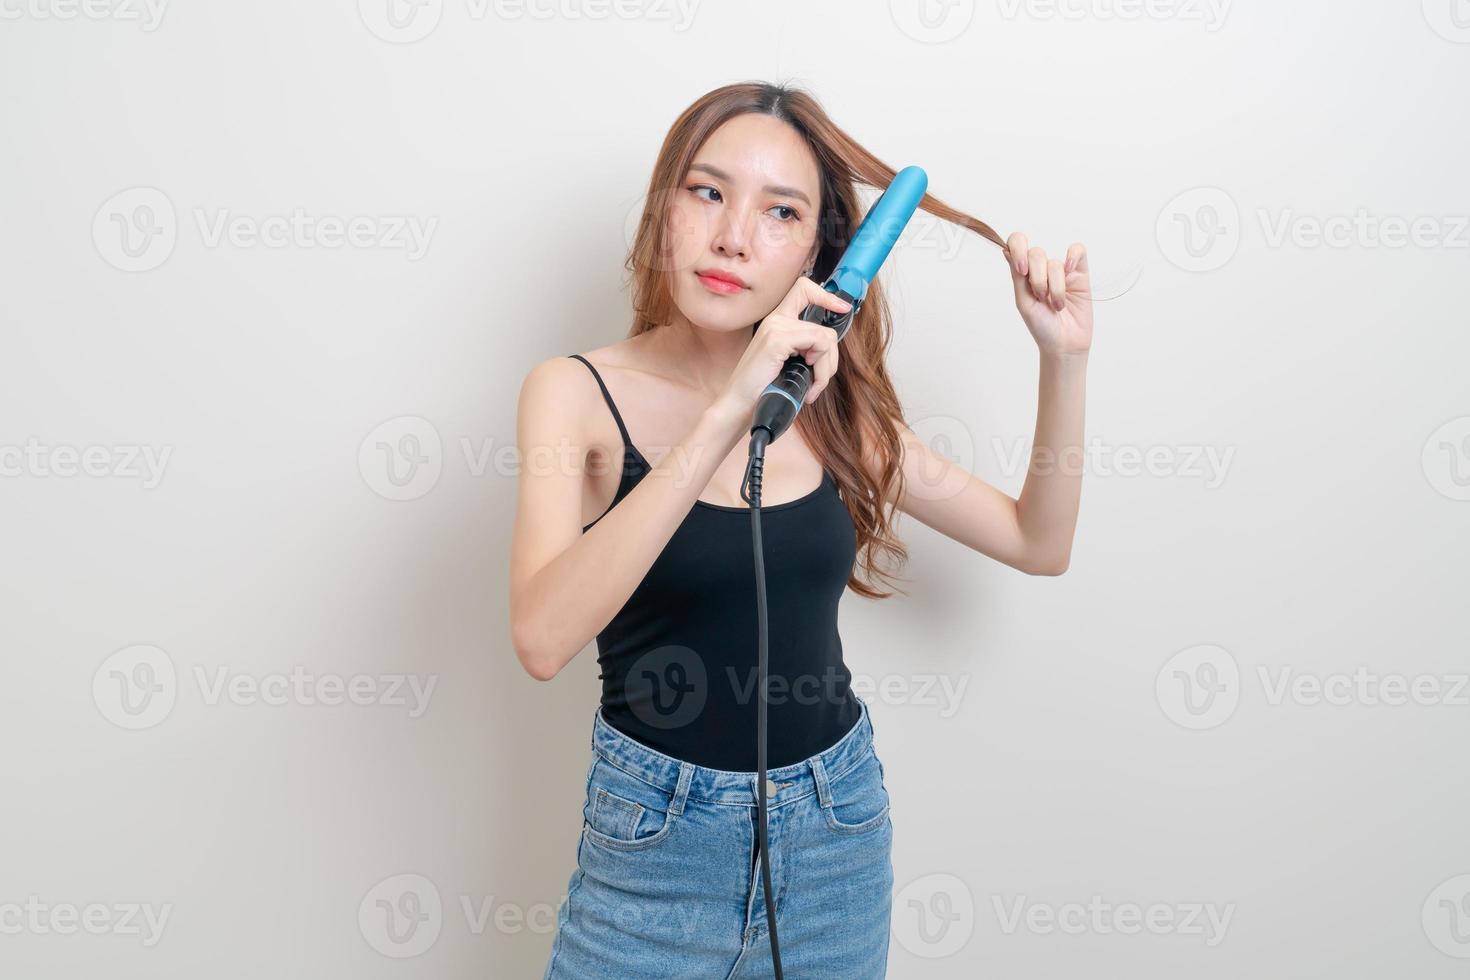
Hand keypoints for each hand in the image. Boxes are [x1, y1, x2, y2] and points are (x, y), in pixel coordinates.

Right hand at [716, 276, 851, 413]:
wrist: (738, 404)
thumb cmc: (762, 388)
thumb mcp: (786, 362)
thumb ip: (803, 347)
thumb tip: (829, 347)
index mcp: (776, 321)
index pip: (804, 289)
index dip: (826, 296)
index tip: (843, 308)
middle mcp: (776, 319)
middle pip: (824, 328)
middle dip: (830, 359)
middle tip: (819, 380)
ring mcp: (776, 327)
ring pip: (824, 338)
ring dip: (825, 369)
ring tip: (812, 388)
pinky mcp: (778, 340)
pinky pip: (819, 344)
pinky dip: (821, 370)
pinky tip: (809, 386)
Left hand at [1004, 232, 1092, 356]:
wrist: (1064, 344)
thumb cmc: (1042, 327)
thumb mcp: (1024, 303)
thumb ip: (1017, 277)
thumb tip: (1006, 250)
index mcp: (1024, 275)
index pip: (1017, 245)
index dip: (1018, 249)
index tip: (1022, 271)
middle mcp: (1041, 270)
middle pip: (1036, 254)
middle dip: (1038, 279)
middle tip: (1041, 298)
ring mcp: (1061, 271)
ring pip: (1055, 262)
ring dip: (1055, 287)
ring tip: (1057, 305)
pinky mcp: (1080, 274)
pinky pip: (1078, 251)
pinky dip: (1073, 257)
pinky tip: (1071, 271)